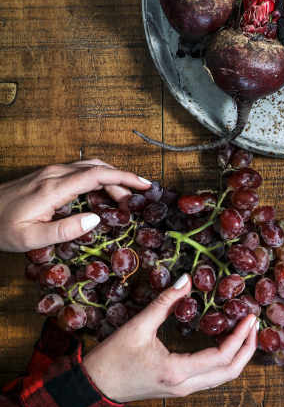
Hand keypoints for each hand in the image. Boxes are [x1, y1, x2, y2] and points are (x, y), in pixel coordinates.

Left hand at [0, 160, 151, 252]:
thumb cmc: (0, 228)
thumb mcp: (31, 239)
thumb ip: (65, 230)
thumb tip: (97, 219)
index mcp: (53, 188)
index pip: (97, 175)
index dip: (125, 178)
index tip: (145, 185)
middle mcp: (54, 174)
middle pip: (98, 168)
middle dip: (122, 182)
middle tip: (133, 205)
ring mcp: (50, 172)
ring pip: (90, 167)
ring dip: (111, 180)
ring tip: (121, 201)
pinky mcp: (47, 175)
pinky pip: (80, 171)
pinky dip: (98, 179)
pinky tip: (101, 195)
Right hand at [83, 274, 257, 401]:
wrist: (92, 388)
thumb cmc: (111, 359)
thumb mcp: (136, 327)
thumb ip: (165, 303)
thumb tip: (188, 279)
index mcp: (176, 372)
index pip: (221, 357)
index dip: (240, 337)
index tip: (251, 317)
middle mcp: (184, 386)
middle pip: (230, 372)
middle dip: (248, 348)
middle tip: (255, 324)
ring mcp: (183, 391)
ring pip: (223, 378)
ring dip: (239, 356)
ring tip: (246, 331)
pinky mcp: (180, 389)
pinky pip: (212, 377)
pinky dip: (225, 361)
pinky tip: (225, 341)